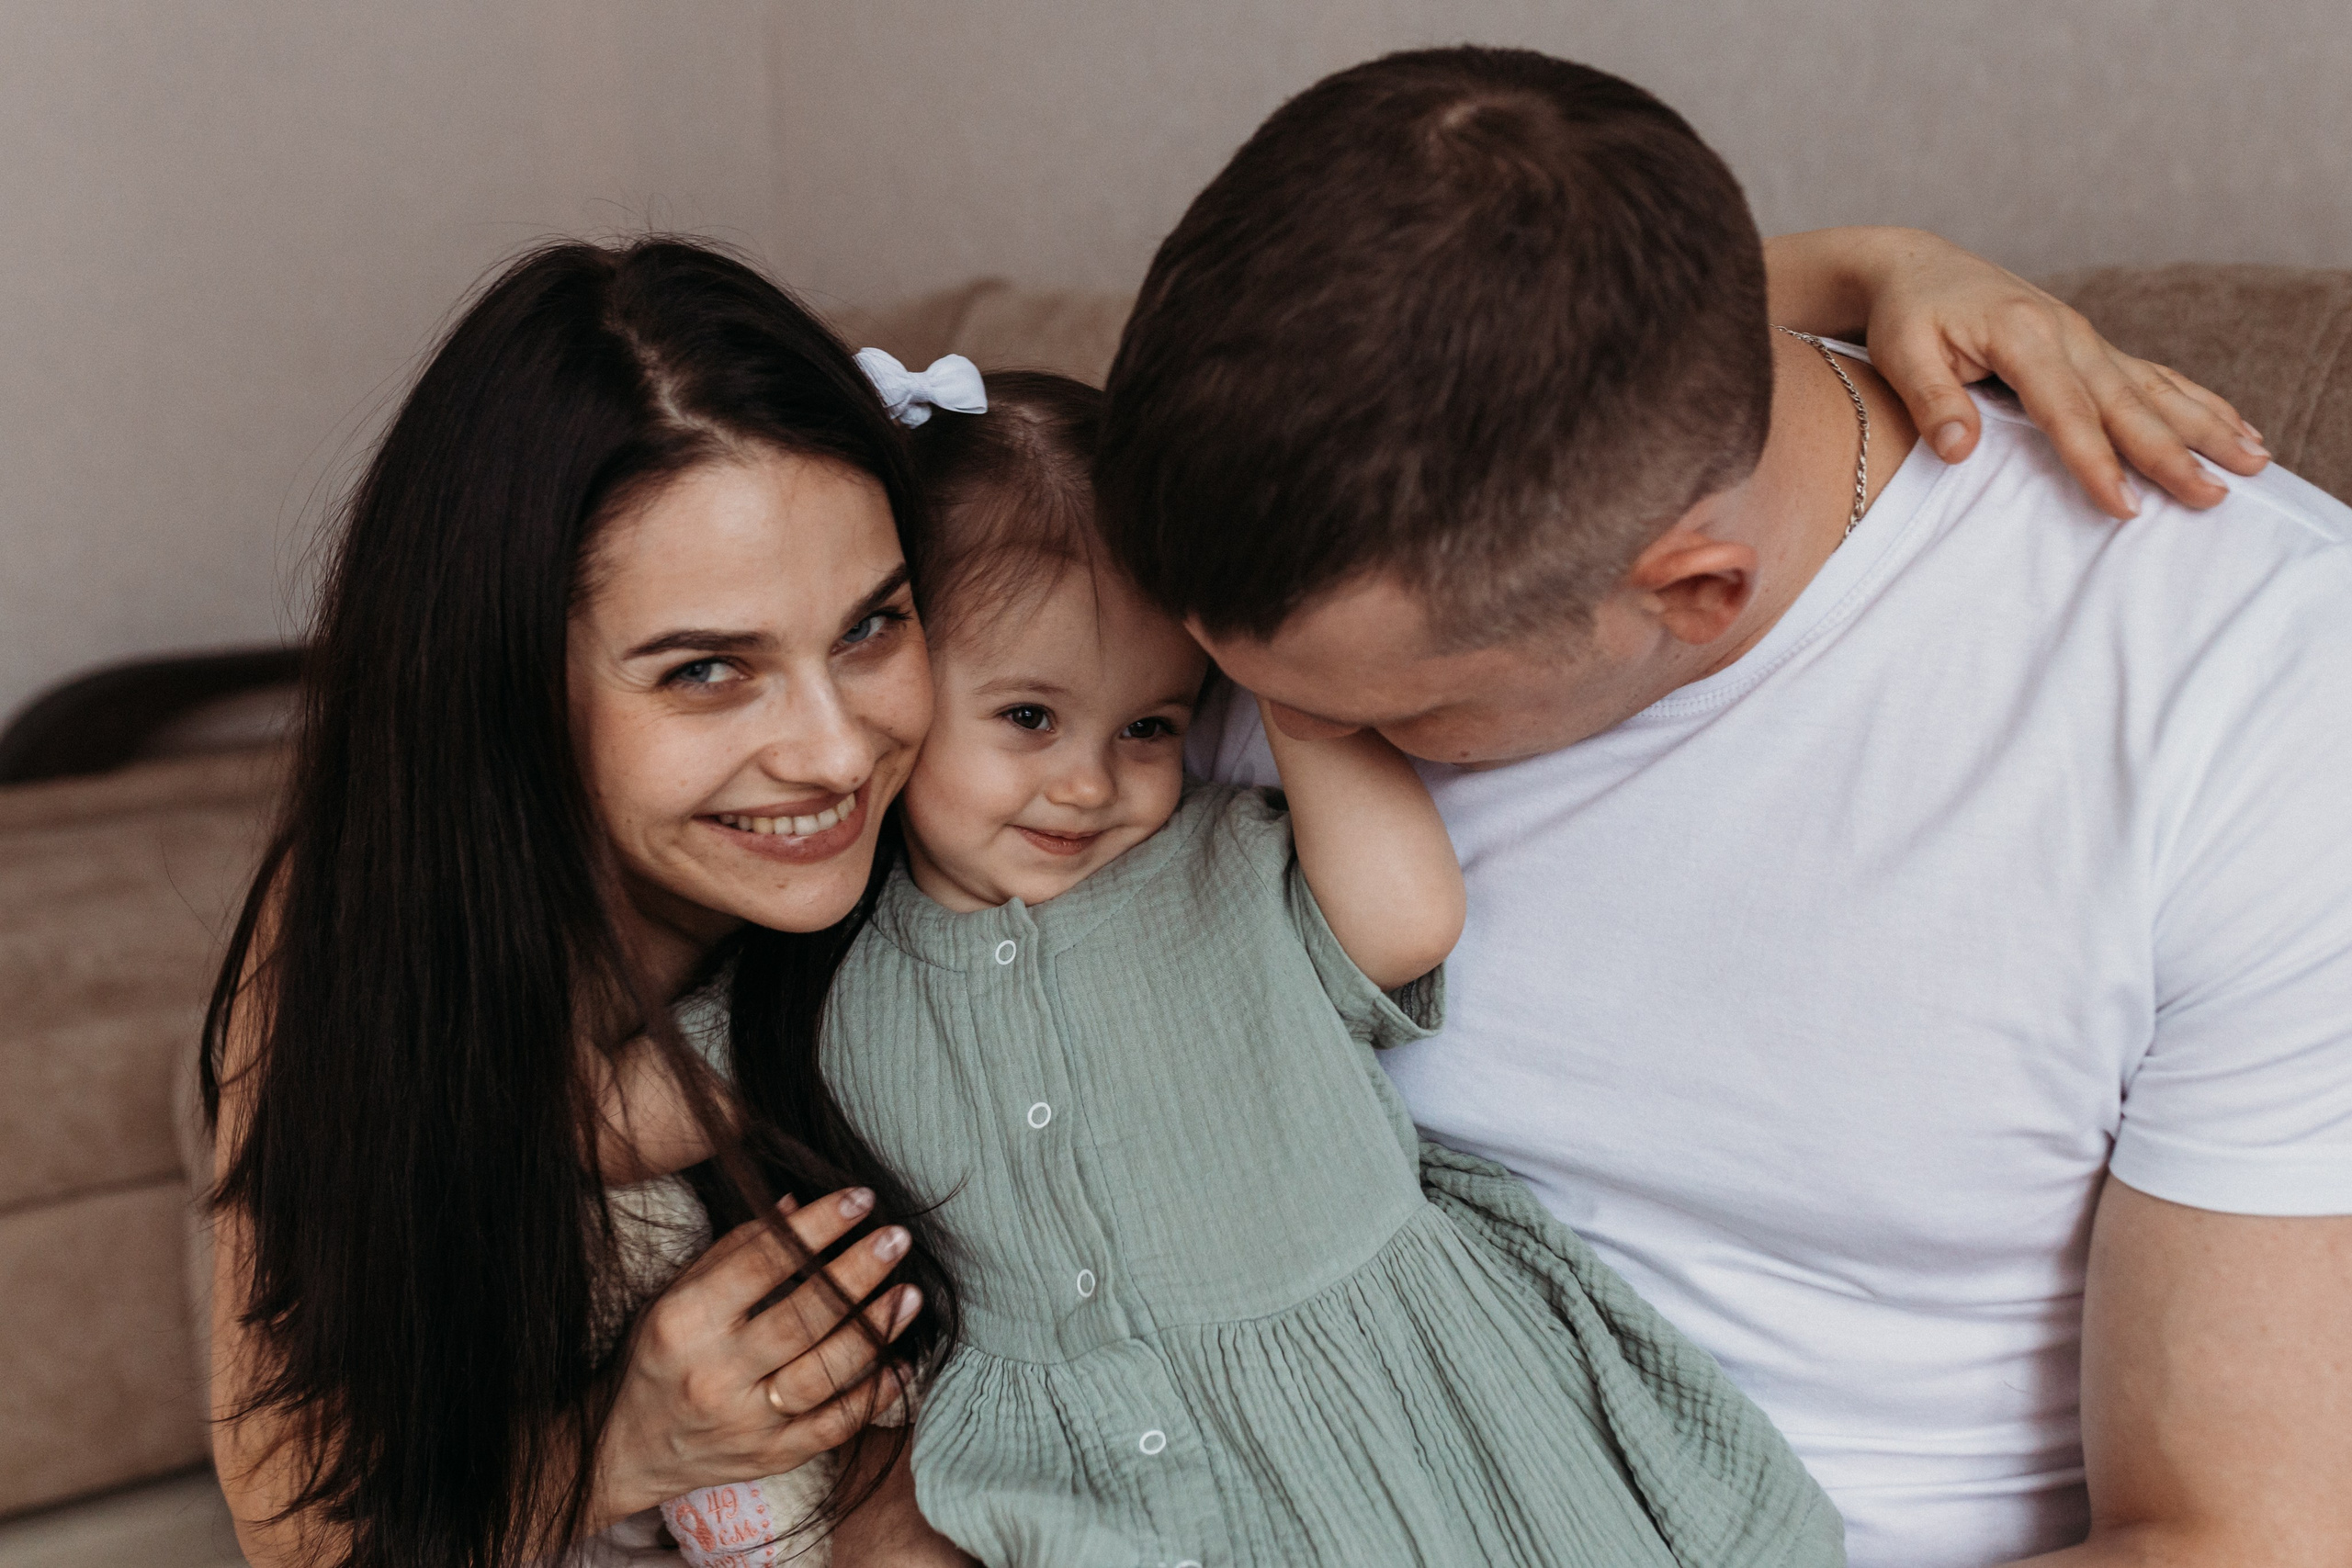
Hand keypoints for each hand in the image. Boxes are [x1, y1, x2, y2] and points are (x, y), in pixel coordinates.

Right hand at [588, 1186, 922, 1530]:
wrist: (627, 1448)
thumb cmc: (658, 1356)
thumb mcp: (676, 1294)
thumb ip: (735, 1249)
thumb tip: (795, 1205)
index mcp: (686, 1322)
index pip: (762, 1263)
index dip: (818, 1227)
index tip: (859, 1198)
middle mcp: (716, 1375)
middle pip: (802, 1318)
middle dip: (858, 1273)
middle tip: (896, 1238)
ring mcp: (747, 1422)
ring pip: (826, 1374)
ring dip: (876, 1331)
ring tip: (910, 1293)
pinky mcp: (772, 1457)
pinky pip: (835, 1427)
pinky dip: (875, 1395)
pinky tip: (901, 1361)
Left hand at [1768, 227, 2270, 518]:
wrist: (1917, 266)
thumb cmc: (1907, 314)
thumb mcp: (1903, 354)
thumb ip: (1933, 402)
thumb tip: (1960, 452)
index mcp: (2025, 336)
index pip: (2067, 412)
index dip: (2096, 463)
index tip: (2126, 507)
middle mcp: (2069, 334)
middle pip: (2129, 404)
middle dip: (2175, 453)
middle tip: (2216, 496)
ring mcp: (2086, 338)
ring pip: (2156, 389)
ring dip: (2206, 426)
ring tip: (2255, 461)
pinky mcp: (2091, 346)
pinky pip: (2152, 376)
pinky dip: (2194, 402)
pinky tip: (2232, 424)